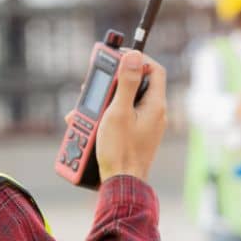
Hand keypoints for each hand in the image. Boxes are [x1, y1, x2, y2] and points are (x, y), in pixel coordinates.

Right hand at [95, 51, 167, 181]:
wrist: (122, 184)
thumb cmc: (120, 150)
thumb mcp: (119, 112)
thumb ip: (127, 83)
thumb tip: (135, 55)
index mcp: (155, 105)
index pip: (154, 69)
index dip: (138, 59)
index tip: (119, 58)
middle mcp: (155, 113)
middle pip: (136, 85)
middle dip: (113, 84)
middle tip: (94, 85)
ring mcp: (147, 125)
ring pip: (125, 103)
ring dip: (104, 103)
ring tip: (85, 112)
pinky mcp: (137, 136)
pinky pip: (122, 118)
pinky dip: (106, 118)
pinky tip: (89, 127)